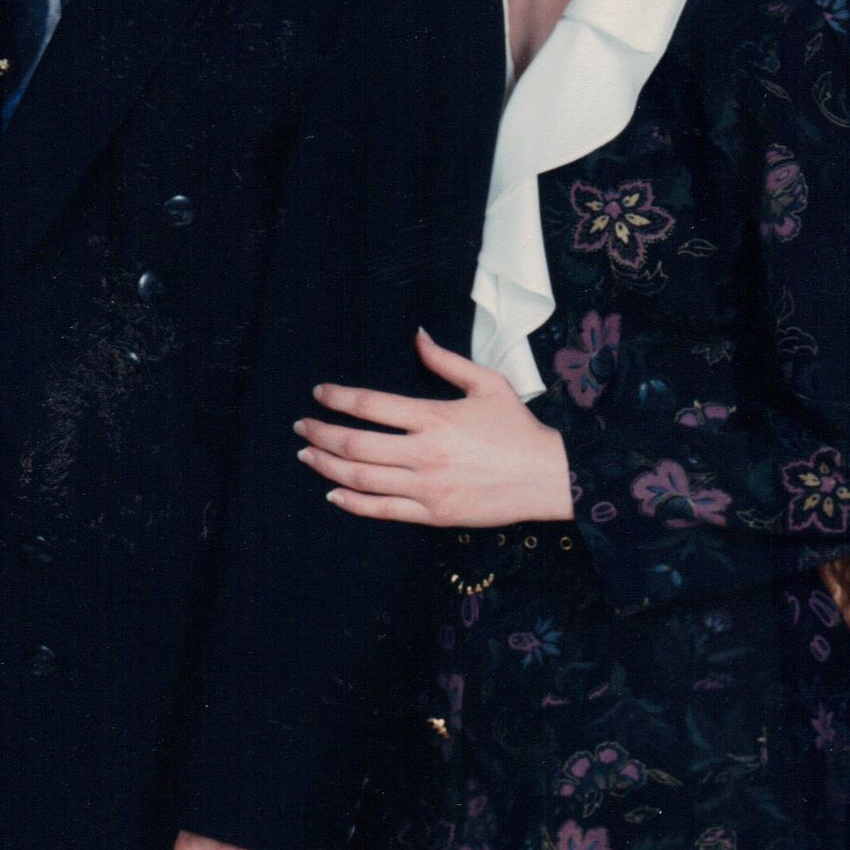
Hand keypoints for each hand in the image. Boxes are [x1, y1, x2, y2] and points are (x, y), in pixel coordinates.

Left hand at [294, 328, 573, 527]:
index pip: (370, 404)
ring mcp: (426, 487)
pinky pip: (381, 510)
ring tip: (307, 454)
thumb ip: (446, 361)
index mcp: (435, 417)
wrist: (548, 477)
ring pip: (361, 478)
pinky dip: (352, 503)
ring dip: (327, 465)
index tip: (319, 393)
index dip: (338, 397)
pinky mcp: (432, 514)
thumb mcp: (487, 384)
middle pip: (355, 443)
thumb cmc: (518, 429)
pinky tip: (332, 493)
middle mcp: (425, 453)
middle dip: (320, 433)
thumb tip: (417, 335)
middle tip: (301, 427)